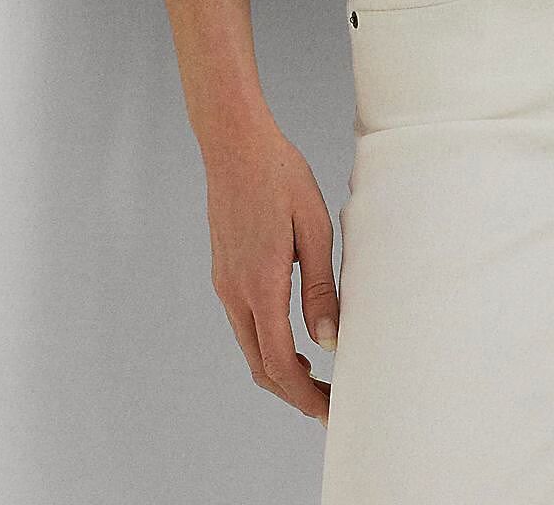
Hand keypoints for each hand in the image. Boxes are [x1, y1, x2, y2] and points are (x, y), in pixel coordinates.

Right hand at [204, 115, 339, 425]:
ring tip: (315, 376)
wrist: (234, 143)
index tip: (328, 411)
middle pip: (259, 365)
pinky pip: (244, 322)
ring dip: (279, 369)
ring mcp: (225, 282)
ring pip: (249, 346)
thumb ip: (320, 287)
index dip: (303, 395)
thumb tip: (327, 339)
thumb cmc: (279, 175)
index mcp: (260, 284)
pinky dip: (267, 344)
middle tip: (327, 403)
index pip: (278, 363)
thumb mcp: (313, 228)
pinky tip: (291, 337)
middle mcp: (235, 291)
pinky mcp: (224, 270)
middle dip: (292, 392)